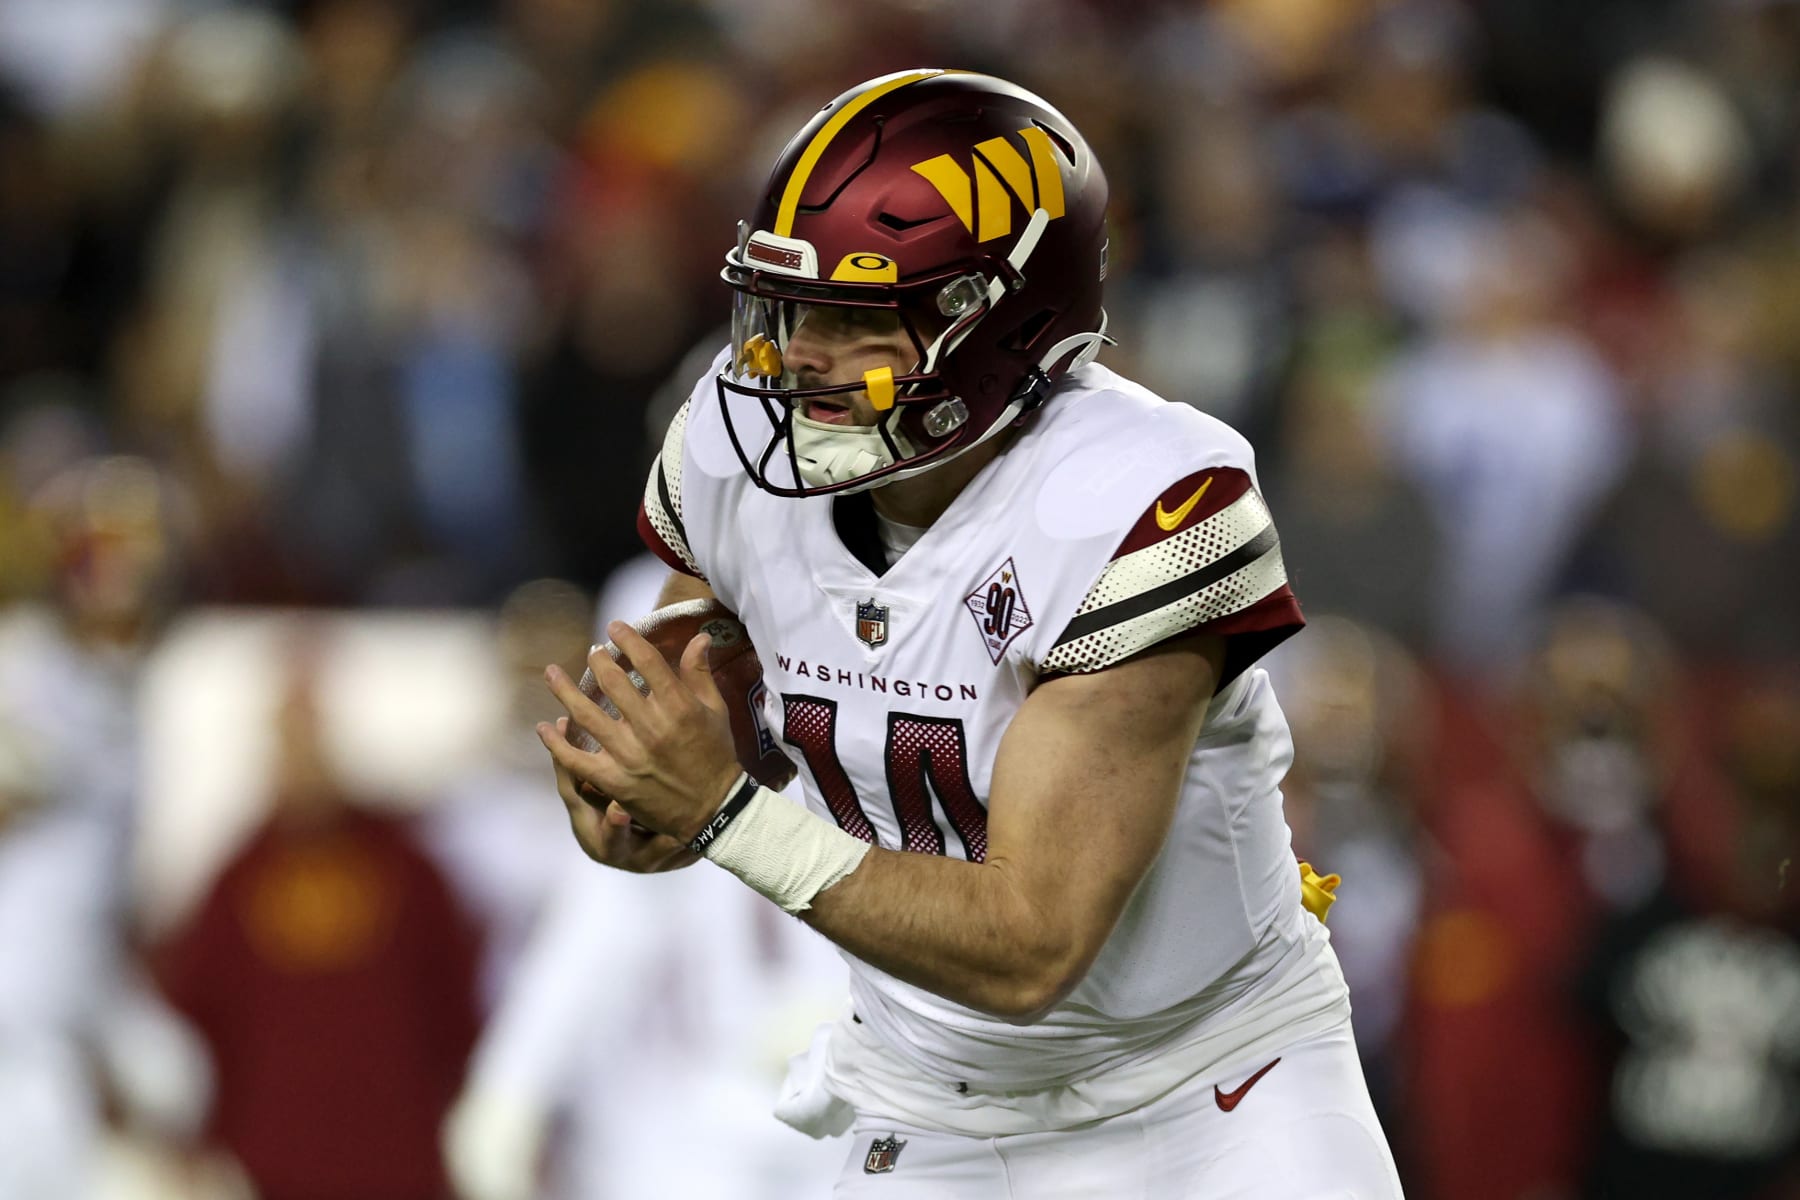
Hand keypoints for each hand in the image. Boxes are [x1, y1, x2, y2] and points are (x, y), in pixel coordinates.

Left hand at [538, 621, 743, 845]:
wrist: (714, 808)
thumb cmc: (716, 754)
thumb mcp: (715, 710)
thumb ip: (700, 674)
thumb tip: (700, 637)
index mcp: (679, 706)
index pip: (647, 661)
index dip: (627, 639)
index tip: (614, 627)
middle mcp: (651, 727)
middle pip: (613, 682)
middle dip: (598, 661)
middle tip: (593, 652)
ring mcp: (629, 755)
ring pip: (586, 716)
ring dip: (564, 691)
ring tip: (552, 673)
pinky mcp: (614, 780)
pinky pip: (576, 759)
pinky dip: (555, 744)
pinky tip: (543, 728)